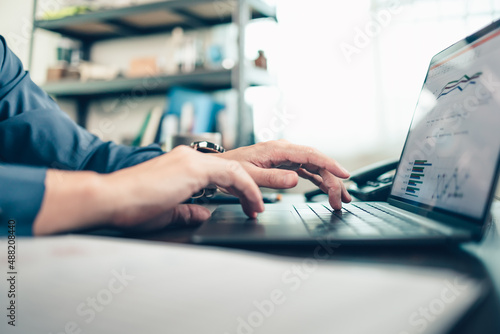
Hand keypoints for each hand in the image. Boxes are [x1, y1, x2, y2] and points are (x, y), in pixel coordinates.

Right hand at [33, 146, 263, 234]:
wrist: (110, 198)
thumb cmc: (131, 206)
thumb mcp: (168, 210)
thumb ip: (188, 209)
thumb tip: (204, 213)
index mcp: (185, 167)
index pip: (223, 174)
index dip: (241, 190)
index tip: (252, 205)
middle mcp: (191, 158)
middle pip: (236, 167)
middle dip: (261, 178)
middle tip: (281, 186)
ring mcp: (193, 160)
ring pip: (239, 168)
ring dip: (261, 183)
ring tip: (279, 194)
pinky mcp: (193, 167)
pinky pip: (232, 176)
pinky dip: (247, 191)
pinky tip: (255, 205)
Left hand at [220, 140, 351, 209]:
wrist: (220, 167)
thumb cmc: (231, 169)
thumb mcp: (250, 176)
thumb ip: (273, 178)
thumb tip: (295, 179)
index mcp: (278, 149)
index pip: (311, 155)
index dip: (329, 164)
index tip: (343, 175)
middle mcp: (285, 150)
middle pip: (316, 163)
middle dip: (332, 180)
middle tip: (341, 199)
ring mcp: (285, 156)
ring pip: (314, 167)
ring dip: (328, 181)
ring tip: (340, 198)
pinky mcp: (284, 163)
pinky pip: (306, 170)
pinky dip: (317, 179)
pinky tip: (326, 188)